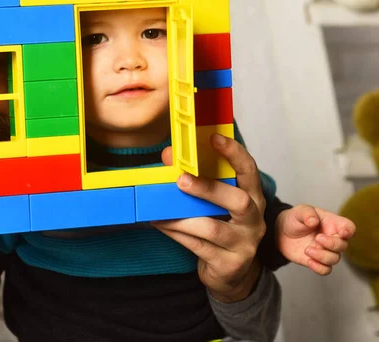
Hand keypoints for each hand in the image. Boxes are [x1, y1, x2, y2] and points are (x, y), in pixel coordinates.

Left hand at [155, 134, 266, 302]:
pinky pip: (197, 245)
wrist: (231, 274)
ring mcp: (244, 244)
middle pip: (239, 201)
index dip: (234, 153)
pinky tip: (159, 224)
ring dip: (181, 217)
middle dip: (208, 189)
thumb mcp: (212, 201)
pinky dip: (175, 233)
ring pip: (212, 227)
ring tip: (158, 210)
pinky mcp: (228, 264)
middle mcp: (254, 220)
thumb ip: (194, 177)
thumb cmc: (220, 226)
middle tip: (181, 180)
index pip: (249, 170)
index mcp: (253, 197)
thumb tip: (167, 156)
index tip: (214, 138)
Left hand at [275, 204, 354, 275]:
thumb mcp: (300, 211)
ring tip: (307, 250)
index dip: (349, 230)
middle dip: (332, 244)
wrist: (282, 232)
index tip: (343, 233)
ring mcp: (326, 251)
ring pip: (334, 259)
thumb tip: (313, 221)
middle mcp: (332, 238)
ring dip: (322, 256)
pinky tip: (309, 261)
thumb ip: (307, 213)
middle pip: (343, 245)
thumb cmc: (296, 219)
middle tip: (317, 238)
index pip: (348, 227)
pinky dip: (319, 268)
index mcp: (332, 223)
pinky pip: (326, 270)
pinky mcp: (318, 261)